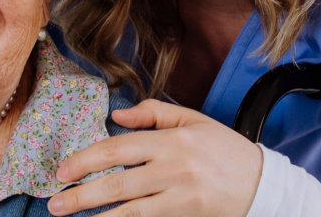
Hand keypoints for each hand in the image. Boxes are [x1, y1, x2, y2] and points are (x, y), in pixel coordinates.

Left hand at [48, 99, 261, 216]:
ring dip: (95, 216)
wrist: (264, 186)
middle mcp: (174, 167)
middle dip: (81, 194)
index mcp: (173, 139)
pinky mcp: (186, 215)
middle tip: (55, 202)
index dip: (86, 159)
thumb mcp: (195, 121)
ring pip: (128, 210)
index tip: (63, 171)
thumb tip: (116, 115)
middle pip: (117, 182)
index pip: (119, 148)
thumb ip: (154, 113)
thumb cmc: (226, 152)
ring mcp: (180, 196)